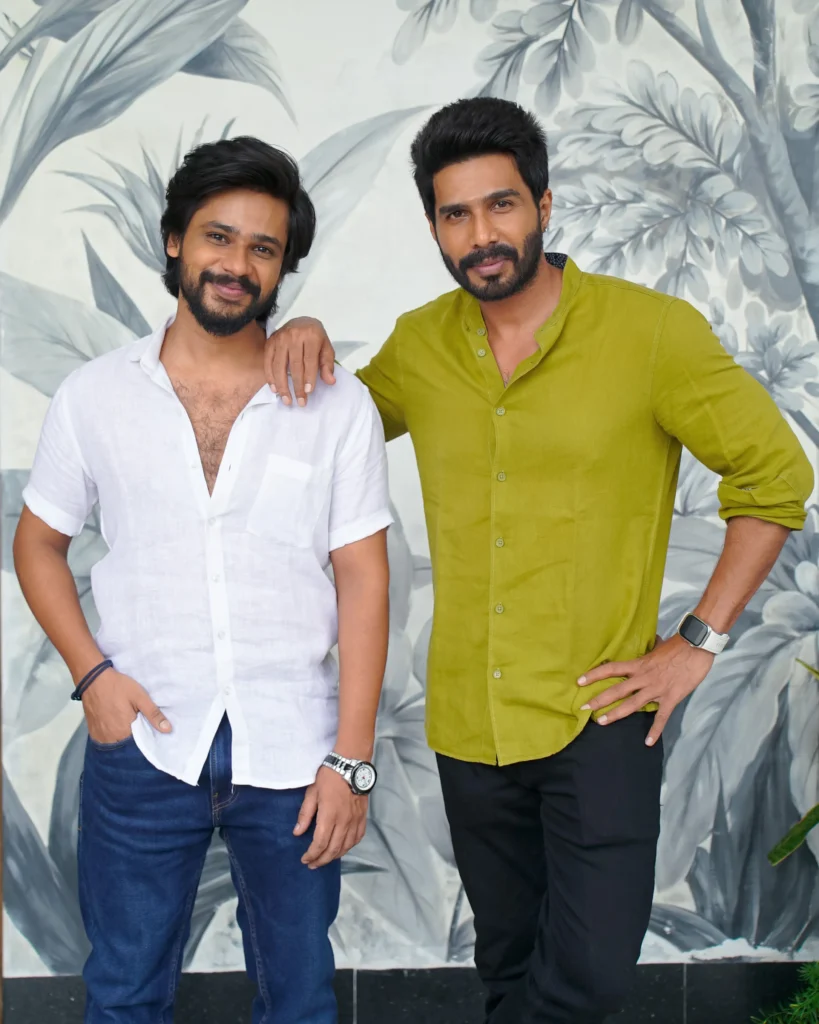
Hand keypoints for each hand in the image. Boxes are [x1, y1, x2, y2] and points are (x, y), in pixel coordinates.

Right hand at [82, 668, 171, 743]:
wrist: (93, 678)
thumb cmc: (118, 687)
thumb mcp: (140, 697)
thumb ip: (153, 714)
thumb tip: (168, 730)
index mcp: (124, 732)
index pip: (139, 744)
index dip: (146, 738)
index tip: (151, 731)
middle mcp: (111, 738)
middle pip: (127, 744)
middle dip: (135, 738)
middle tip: (139, 724)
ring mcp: (100, 736)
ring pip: (116, 742)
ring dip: (123, 737)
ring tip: (128, 724)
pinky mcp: (93, 731)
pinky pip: (106, 739)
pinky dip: (113, 735)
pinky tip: (117, 724)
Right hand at [264, 316, 335, 406]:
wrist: (301, 322)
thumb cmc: (316, 338)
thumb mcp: (326, 348)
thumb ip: (328, 365)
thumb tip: (330, 381)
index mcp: (311, 336)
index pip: (309, 360)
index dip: (309, 377)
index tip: (309, 392)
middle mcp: (294, 335)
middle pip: (294, 365)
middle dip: (296, 385)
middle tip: (300, 402)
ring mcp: (280, 338)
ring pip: (279, 365)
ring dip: (282, 385)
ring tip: (286, 400)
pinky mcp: (270, 342)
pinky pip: (268, 362)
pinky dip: (270, 377)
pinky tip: (275, 389)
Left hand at [295, 767, 367, 869]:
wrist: (351, 765)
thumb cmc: (329, 777)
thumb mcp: (312, 792)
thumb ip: (305, 814)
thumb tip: (297, 832)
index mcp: (329, 815)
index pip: (320, 843)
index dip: (311, 854)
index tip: (304, 859)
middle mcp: (344, 821)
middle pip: (333, 849)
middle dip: (321, 860)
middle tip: (312, 864)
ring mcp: (355, 820)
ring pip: (346, 846)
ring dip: (335, 856)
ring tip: (325, 859)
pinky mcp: (363, 817)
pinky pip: (358, 838)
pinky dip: (349, 847)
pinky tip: (343, 848)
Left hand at [577, 634, 713, 746]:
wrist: (696, 647)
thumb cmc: (678, 645)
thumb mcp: (658, 646)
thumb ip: (651, 650)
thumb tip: (651, 642)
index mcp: (639, 664)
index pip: (611, 669)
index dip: (594, 674)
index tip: (579, 681)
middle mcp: (643, 678)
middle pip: (616, 690)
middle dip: (599, 699)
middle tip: (583, 708)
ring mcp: (656, 689)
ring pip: (632, 704)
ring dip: (616, 714)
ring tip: (602, 722)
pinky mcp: (670, 698)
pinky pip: (661, 717)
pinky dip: (655, 731)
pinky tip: (648, 742)